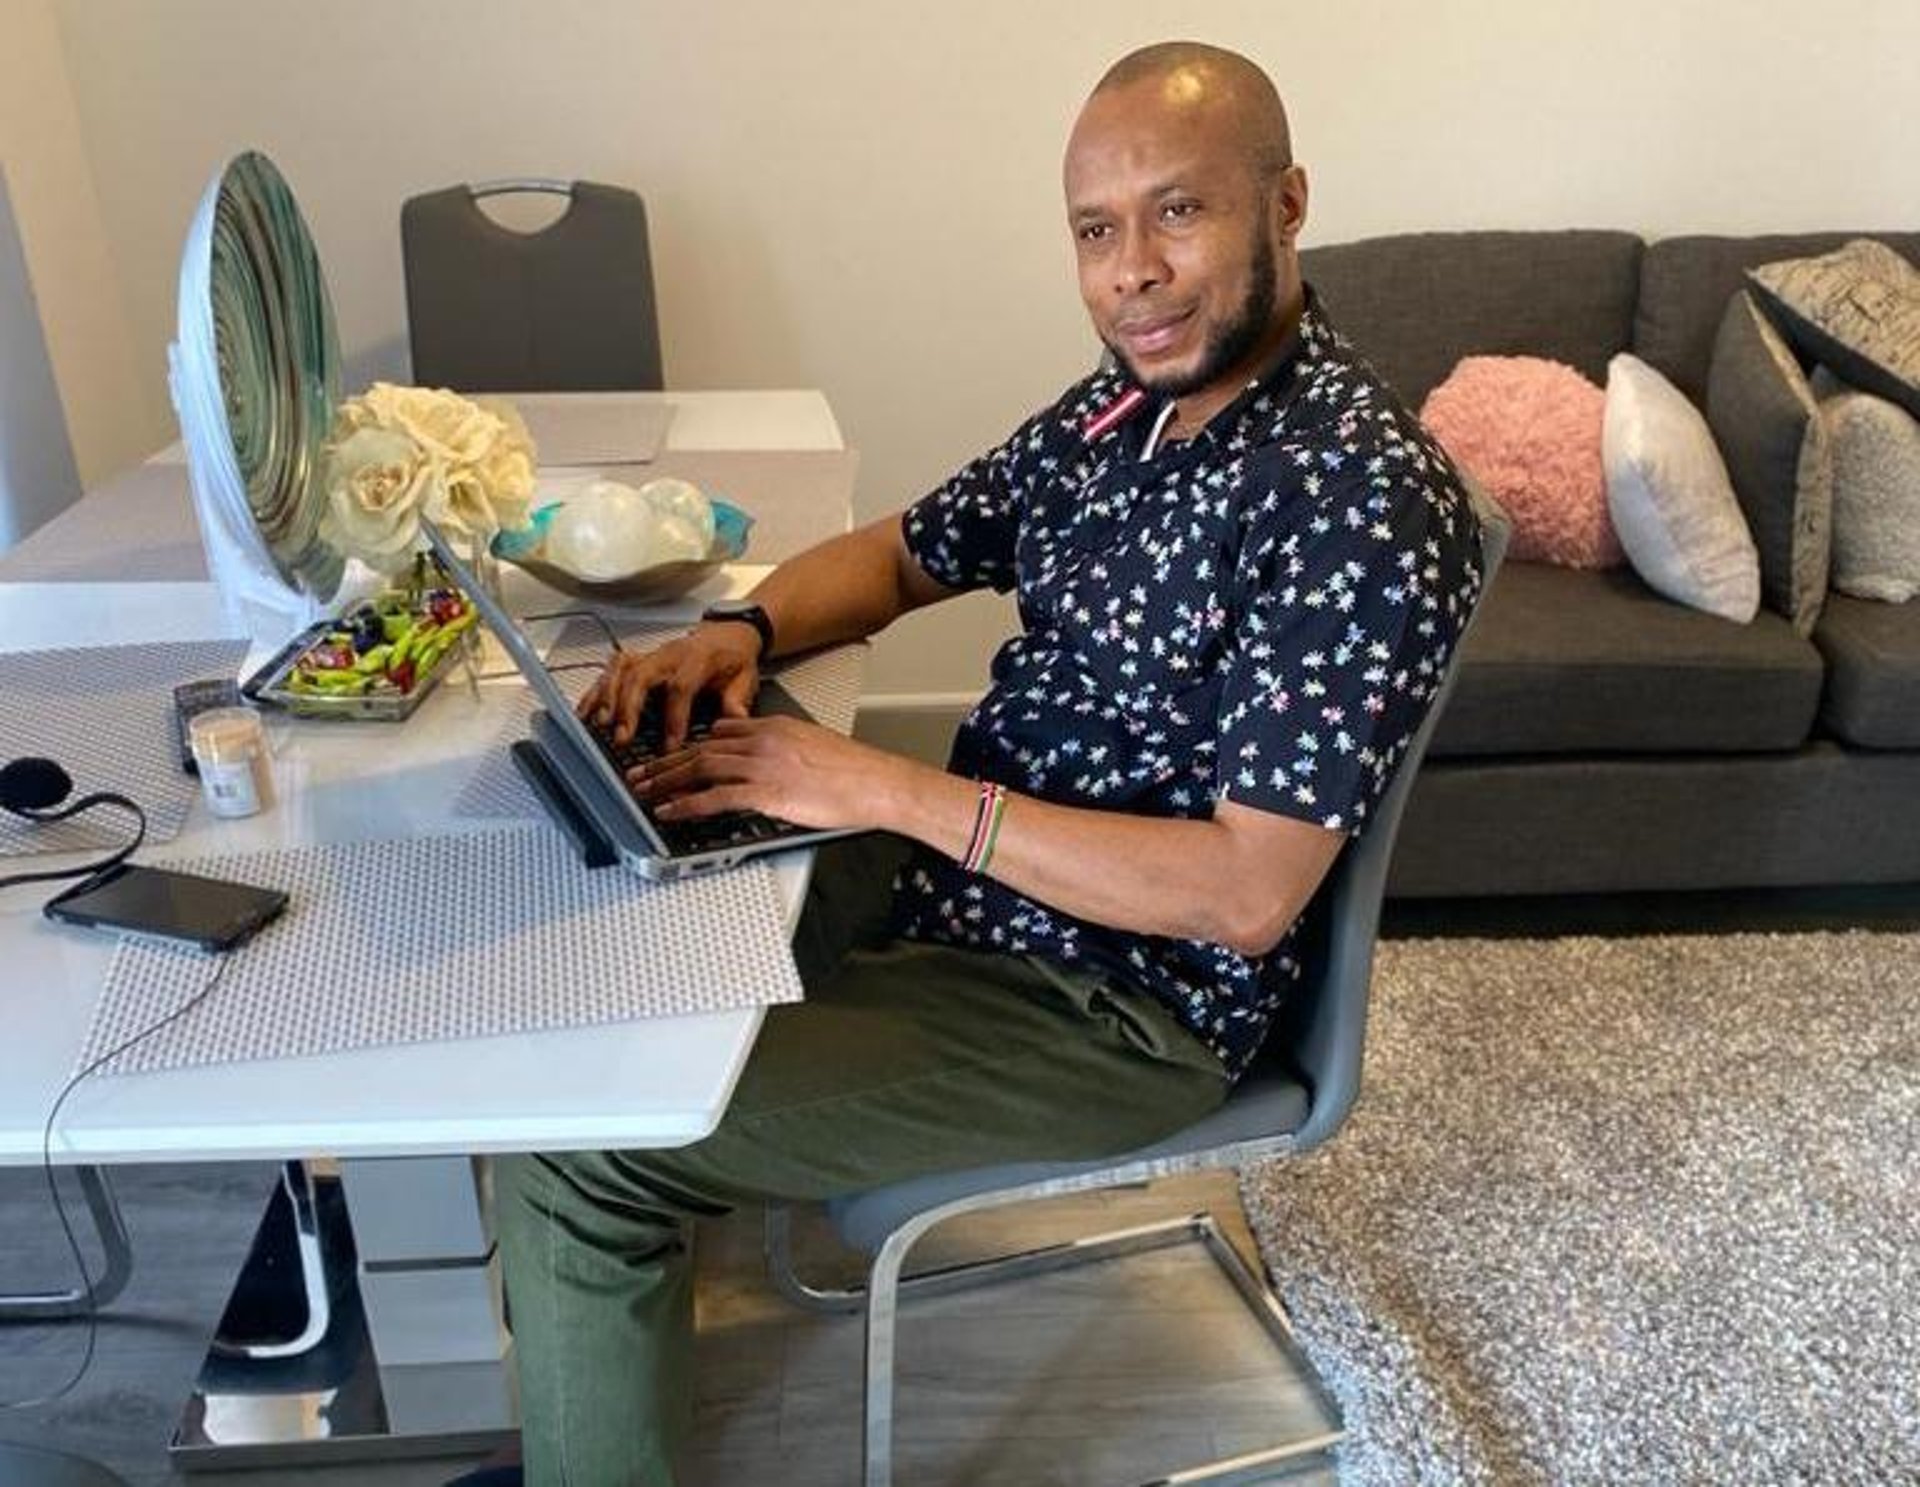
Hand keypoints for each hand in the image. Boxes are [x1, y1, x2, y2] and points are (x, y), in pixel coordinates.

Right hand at [576, 624, 761, 749]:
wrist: (727, 633)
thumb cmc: (733, 659)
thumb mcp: (745, 678)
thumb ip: (737, 701)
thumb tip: (736, 722)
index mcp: (698, 659)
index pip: (681, 688)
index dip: (674, 718)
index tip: (670, 747)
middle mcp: (669, 654)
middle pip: (641, 675)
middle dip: (628, 706)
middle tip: (622, 736)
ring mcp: (651, 654)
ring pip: (621, 670)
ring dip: (607, 697)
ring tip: (599, 725)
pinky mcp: (638, 659)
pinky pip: (611, 670)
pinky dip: (596, 691)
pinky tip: (586, 712)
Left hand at [630, 717, 905, 831]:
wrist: (875, 781)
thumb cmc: (855, 771)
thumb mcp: (815, 747)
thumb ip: (787, 750)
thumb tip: (776, 766)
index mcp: (774, 727)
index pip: (721, 732)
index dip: (692, 746)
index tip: (676, 757)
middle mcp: (761, 741)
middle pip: (701, 748)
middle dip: (666, 762)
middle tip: (643, 773)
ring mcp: (761, 765)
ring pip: (700, 768)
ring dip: (666, 781)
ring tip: (644, 792)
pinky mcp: (765, 791)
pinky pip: (714, 797)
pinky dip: (686, 804)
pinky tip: (669, 812)